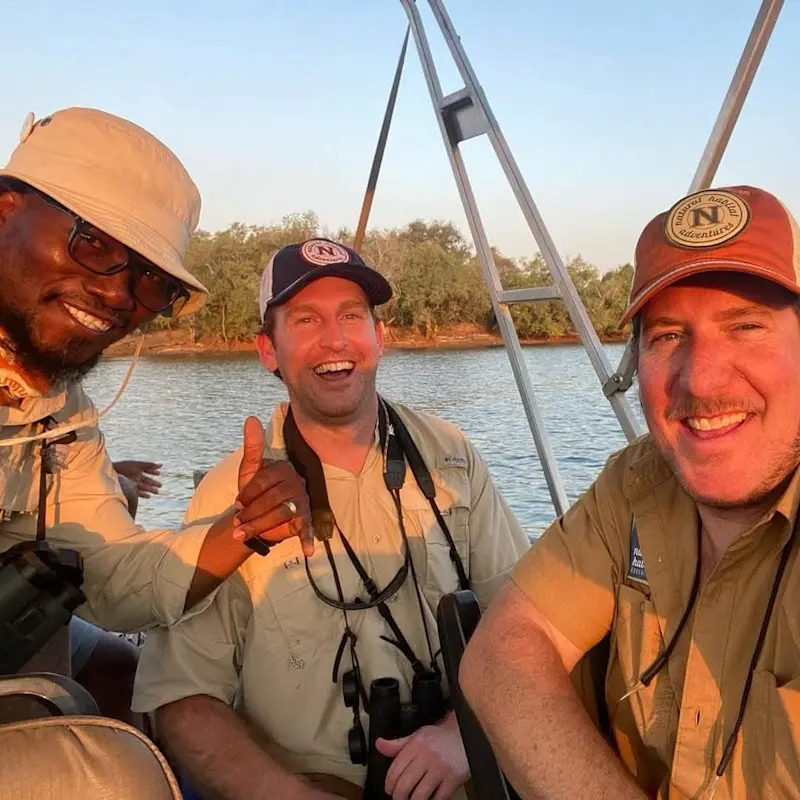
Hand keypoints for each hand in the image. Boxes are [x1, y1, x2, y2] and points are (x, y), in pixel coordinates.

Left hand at [112, 460, 162, 497]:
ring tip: (157, 492)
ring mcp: (131, 483)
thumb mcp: (138, 465)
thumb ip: (149, 465)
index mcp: (136, 469)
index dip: (153, 471)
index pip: (146, 470)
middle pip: (146, 480)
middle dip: (153, 483)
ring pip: (143, 487)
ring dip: (150, 489)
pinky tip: (149, 496)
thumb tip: (161, 465)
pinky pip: (138, 493)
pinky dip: (143, 495)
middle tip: (161, 485)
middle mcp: (134, 476)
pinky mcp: (129, 489)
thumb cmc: (124, 467)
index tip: (159, 473)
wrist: (111, 474)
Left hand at [233, 416, 314, 556]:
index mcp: (284, 469)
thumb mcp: (249, 470)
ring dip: (259, 526)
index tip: (237, 504)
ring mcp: (302, 502)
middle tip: (237, 522)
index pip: (265, 480)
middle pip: (273, 499)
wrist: (256, 516)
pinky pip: (307, 529)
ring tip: (243, 534)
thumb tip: (251, 418)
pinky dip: (307, 540)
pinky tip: (307, 552)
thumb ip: (252, 446)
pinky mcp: (304, 520)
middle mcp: (297, 483)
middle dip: (251, 512)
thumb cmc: (254, 492)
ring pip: (281, 514)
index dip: (248, 493)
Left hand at [376, 713, 468, 799]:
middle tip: (398, 798)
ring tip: (411, 799)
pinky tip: (428, 798)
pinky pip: (438, 799)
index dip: (389, 784)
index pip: (395, 770)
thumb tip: (379, 744)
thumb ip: (398, 744)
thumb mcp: (417, 735)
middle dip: (398, 797)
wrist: (465, 733)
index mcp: (416, 744)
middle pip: (405, 785)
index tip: (389, 789)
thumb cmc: (440, 737)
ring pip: (419, 796)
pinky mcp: (453, 779)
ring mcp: (441, 769)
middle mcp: (428, 756)